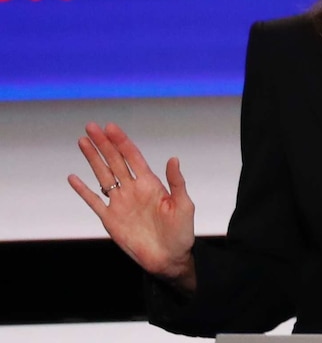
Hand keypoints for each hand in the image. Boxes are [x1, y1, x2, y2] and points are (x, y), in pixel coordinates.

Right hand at [68, 122, 196, 291]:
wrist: (170, 259)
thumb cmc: (181, 232)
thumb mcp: (184, 205)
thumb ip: (176, 182)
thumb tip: (173, 158)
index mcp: (151, 184)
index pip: (132, 157)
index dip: (122, 142)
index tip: (111, 127)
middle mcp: (133, 190)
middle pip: (115, 161)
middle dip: (104, 144)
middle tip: (92, 126)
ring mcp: (120, 203)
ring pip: (103, 175)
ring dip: (93, 159)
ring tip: (83, 141)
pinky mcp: (110, 219)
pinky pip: (94, 201)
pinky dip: (83, 190)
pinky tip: (73, 177)